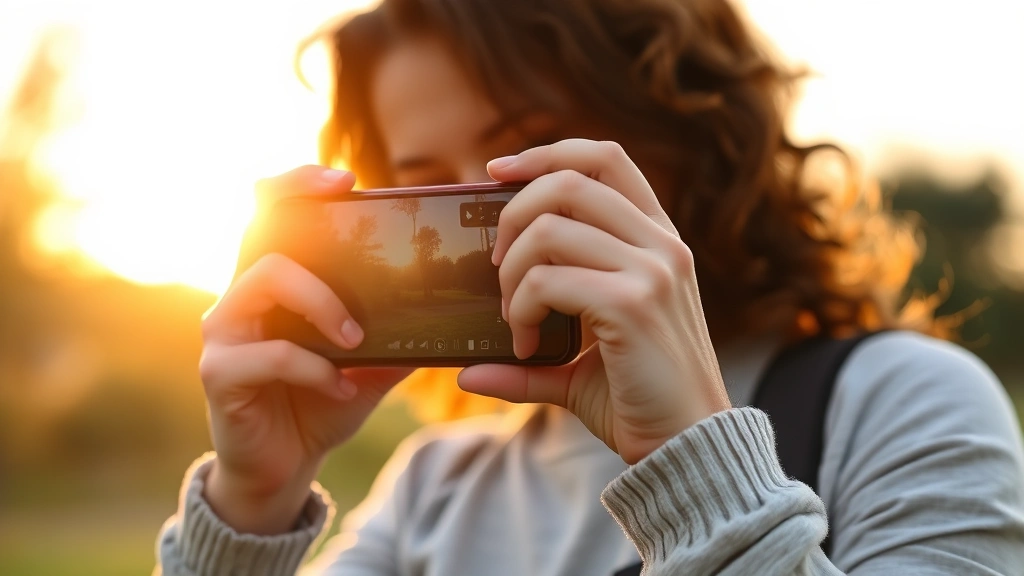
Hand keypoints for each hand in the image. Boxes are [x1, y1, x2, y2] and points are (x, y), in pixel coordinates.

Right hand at [199, 166, 412, 533]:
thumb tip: (445, 312)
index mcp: (276, 288)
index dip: (299, 185)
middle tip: (345, 194)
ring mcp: (226, 331)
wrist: (285, 467)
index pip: (275, 218)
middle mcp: (243, 298)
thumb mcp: (369, 367)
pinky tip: (339, 386)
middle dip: (300, 200)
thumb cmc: (321, 405)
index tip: (345, 179)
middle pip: (257, 225)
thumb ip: (395, 337)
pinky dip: (312, 367)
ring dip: (320, 302)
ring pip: (265, 278)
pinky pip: (269, 353)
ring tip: (355, 337)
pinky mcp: (221, 372)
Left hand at [458, 140, 730, 464]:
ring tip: (513, 317)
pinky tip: (524, 345)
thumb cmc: (640, 400)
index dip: (546, 153)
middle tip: (498, 266)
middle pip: (567, 182)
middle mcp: (660, 245)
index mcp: (656, 241)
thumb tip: (466, 370)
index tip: (498, 171)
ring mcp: (651, 270)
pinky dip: (519, 310)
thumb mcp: (584, 365)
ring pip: (548, 229)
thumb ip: (532, 356)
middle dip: (513, 215)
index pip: (604, 159)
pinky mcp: (632, 304)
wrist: (685, 448)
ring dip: (511, 273)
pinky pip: (547, 282)